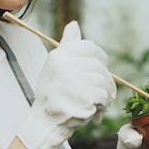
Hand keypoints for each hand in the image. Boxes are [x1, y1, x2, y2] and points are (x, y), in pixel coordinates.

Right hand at [16, 21, 115, 148]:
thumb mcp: (56, 66)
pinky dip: (101, 106)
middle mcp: (64, 64)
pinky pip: (103, 96)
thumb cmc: (53, 95)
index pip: (91, 48)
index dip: (100, 60)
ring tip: (92, 104)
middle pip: (100, 67)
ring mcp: (73, 80)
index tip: (99, 72)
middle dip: (104, 82)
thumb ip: (68, 45)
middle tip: (98, 95)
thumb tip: (74, 24)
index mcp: (59, 55)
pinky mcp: (83, 96)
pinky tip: (91, 112)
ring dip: (103, 96)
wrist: (45, 124)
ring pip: (103, 82)